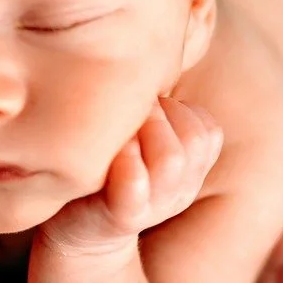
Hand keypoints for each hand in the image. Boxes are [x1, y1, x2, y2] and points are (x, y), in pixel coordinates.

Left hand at [37, 97, 222, 256]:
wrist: (75, 232)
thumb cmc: (103, 168)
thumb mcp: (137, 134)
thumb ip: (154, 104)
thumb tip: (156, 50)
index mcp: (190, 169)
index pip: (207, 128)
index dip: (174, 111)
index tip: (140, 114)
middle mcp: (180, 190)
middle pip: (195, 138)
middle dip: (157, 116)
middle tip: (121, 120)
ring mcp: (154, 206)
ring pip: (172, 158)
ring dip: (139, 133)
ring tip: (113, 137)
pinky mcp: (120, 217)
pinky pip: (135, 184)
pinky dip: (124, 164)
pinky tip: (105, 157)